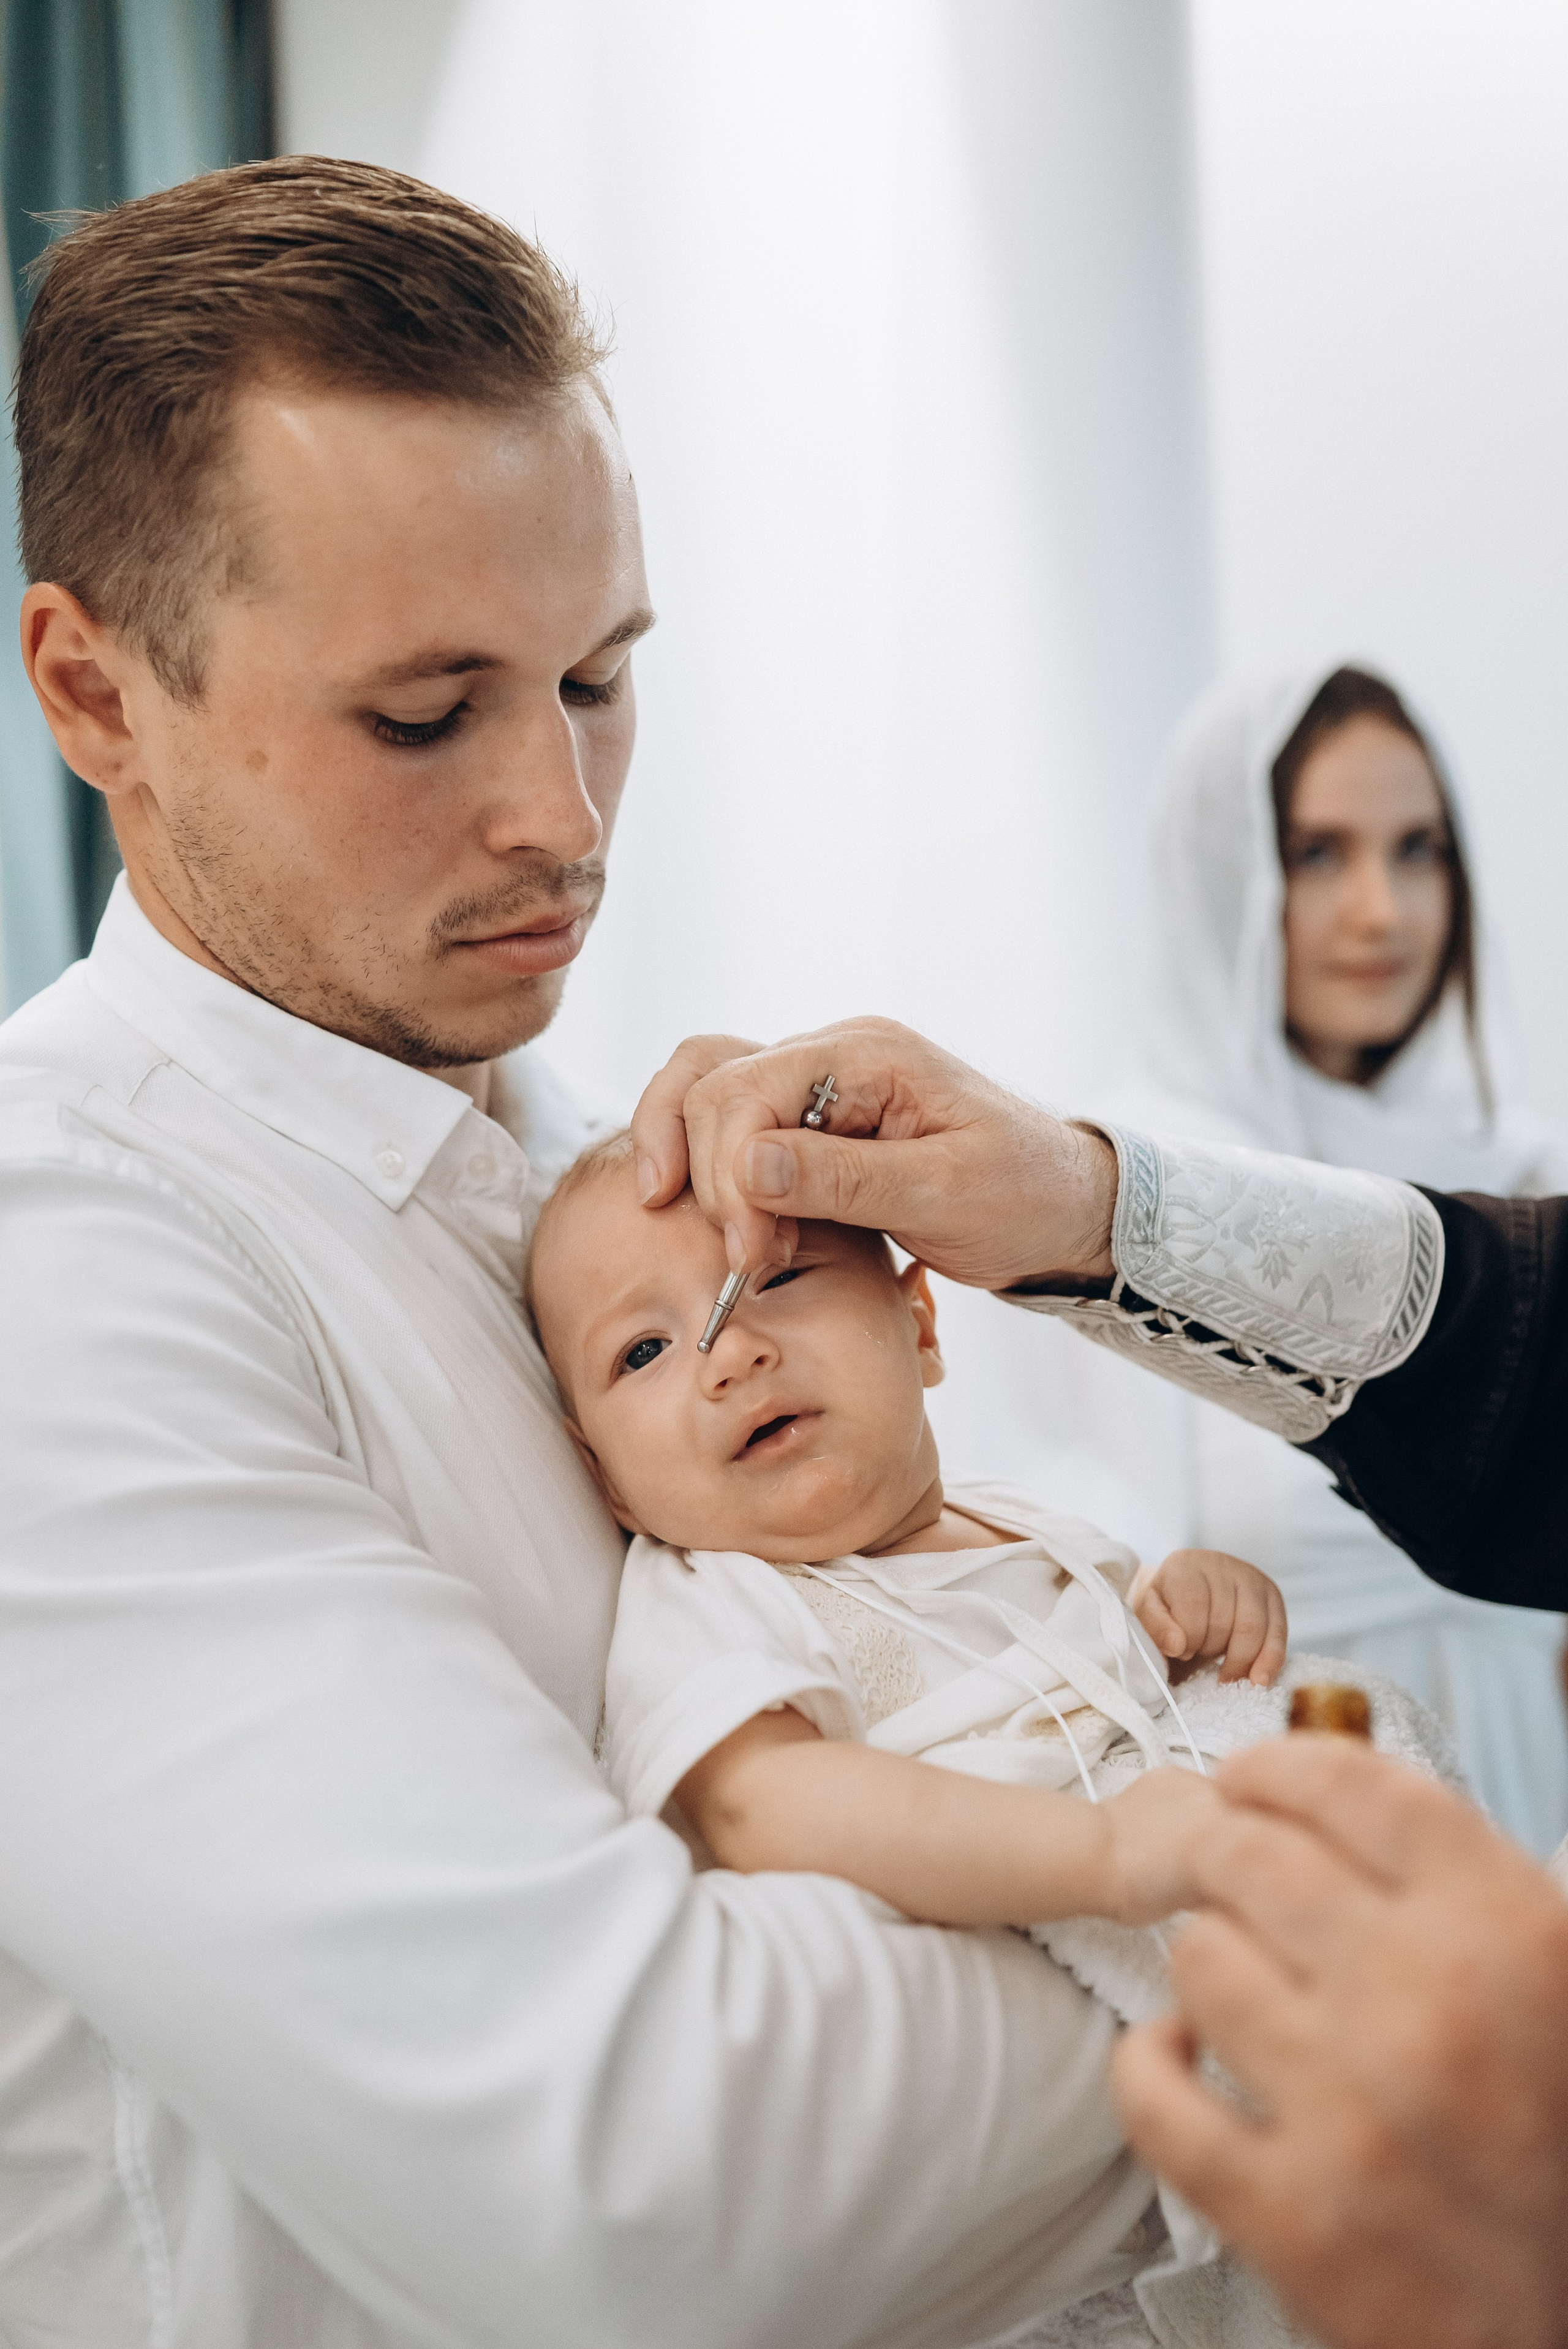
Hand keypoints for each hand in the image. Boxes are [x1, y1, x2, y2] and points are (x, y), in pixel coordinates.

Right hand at [628, 1016, 1116, 1285]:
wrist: (1066, 1207)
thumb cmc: (1024, 1195)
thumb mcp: (946, 1195)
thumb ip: (845, 1180)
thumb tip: (747, 1167)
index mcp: (868, 1055)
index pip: (747, 1090)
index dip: (730, 1176)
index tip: (752, 1255)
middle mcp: (834, 1056)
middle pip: (713, 1087)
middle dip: (712, 1180)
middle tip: (748, 1263)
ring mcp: (820, 1087)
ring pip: (708, 1092)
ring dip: (693, 1163)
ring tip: (719, 1238)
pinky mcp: (815, 1127)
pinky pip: (734, 1126)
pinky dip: (711, 1170)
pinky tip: (724, 1223)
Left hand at [1112, 1737, 1567, 2348]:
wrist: (1566, 2322)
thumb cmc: (1549, 2130)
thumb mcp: (1551, 1975)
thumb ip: (1460, 1882)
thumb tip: (1343, 1784)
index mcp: (1509, 1937)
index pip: (1358, 1789)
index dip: (1285, 1765)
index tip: (1250, 1774)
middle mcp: (1429, 2010)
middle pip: (1253, 1856)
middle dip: (1227, 1852)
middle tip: (1229, 1873)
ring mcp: (1352, 2115)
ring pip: (1199, 1957)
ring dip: (1207, 1958)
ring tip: (1242, 1981)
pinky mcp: (1289, 2216)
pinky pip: (1153, 2090)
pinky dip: (1152, 2062)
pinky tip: (1186, 2056)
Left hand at [1130, 1550, 1287, 1686]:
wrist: (1185, 1598)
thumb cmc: (1166, 1610)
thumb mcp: (1149, 1617)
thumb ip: (1156, 1629)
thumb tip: (1177, 1645)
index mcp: (1185, 1564)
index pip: (1194, 1606)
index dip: (1189, 1638)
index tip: (1181, 1653)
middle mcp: (1221, 1564)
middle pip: (1225, 1620)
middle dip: (1212, 1649)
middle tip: (1200, 1660)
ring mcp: (1250, 1577)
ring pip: (1254, 1628)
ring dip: (1240, 1660)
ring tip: (1225, 1677)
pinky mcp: (1271, 1595)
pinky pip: (1278, 1632)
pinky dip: (1270, 1660)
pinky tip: (1259, 1680)